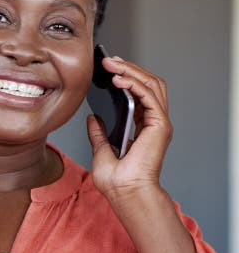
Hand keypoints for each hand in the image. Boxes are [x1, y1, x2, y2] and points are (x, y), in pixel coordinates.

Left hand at [86, 55, 171, 202]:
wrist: (125, 192)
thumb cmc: (117, 180)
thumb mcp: (101, 151)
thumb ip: (99, 134)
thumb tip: (93, 118)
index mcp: (142, 127)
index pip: (140, 93)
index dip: (127, 77)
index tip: (110, 68)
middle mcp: (153, 123)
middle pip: (148, 84)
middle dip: (129, 68)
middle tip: (109, 60)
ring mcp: (159, 123)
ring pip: (152, 85)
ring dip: (132, 71)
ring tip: (112, 64)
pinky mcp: (159, 125)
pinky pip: (149, 96)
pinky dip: (135, 84)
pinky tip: (120, 79)